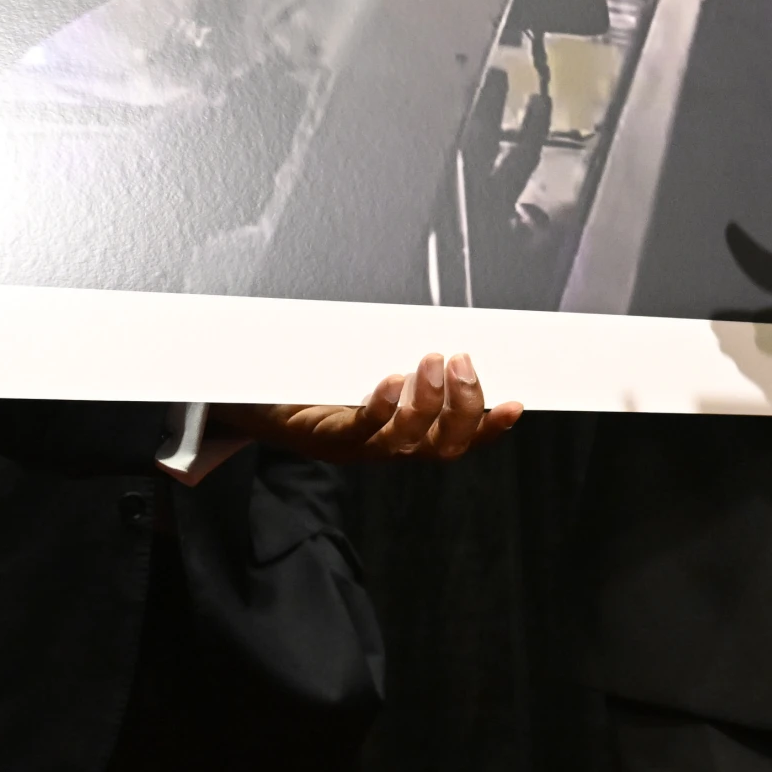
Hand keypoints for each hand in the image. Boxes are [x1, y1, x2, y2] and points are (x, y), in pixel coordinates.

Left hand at [223, 353, 521, 462]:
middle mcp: (387, 447)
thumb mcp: (370, 366)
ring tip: (431, 362)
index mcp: (407, 433)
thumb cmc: (319, 382)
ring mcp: (357, 446)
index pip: (459, 439)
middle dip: (462, 407)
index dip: (488, 428)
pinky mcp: (324, 436)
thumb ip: (406, 356)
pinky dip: (380, 407)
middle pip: (442, 446)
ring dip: (426, 404)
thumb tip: (443, 323)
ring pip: (405, 441)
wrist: (256, 402)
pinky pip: (358, 428)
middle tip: (462, 363)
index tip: (514, 403)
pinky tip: (392, 382)